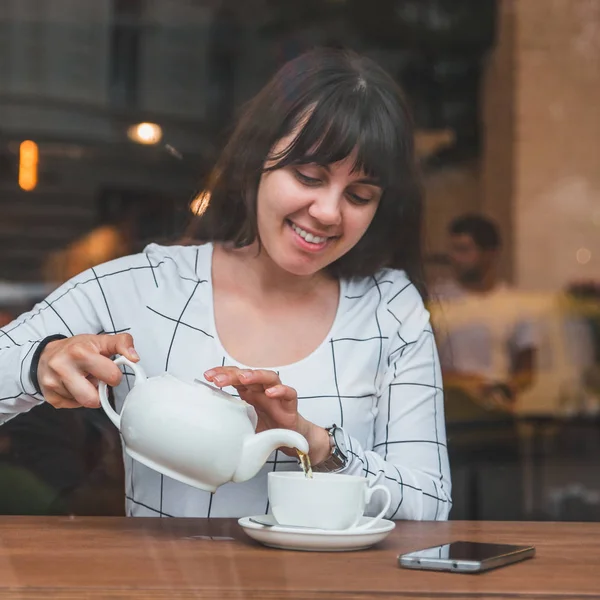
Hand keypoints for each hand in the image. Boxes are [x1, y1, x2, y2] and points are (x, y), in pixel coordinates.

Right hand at [37, 333, 138, 408]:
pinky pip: (73, 407)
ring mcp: (53, 384)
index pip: (111, 377)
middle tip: (97, 380)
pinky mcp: (49, 397)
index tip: (109, 370)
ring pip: (84, 404)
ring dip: (88, 394)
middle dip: (100, 392)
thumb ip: (122, 343)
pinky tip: (74, 386)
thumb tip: (134, 357)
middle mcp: (62, 368)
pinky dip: (77, 399)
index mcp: (80, 353)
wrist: (46, 354)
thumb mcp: (101, 340)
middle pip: (93, 399)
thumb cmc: (77, 348)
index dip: (114, 376)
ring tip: (83, 380)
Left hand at [204, 366, 330, 462]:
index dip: (222, 373)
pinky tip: (271, 393)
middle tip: (218, 379)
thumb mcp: (242, 427)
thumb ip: (229, 422)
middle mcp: (262, 390)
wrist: (289, 441)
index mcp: (249, 392)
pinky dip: (281, 390)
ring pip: (269, 377)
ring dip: (256, 375)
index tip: (207, 376)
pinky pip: (289, 393)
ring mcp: (277, 395)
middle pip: (248, 374)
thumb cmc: (266, 431)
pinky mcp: (290, 404)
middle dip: (232, 374)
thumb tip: (205, 427)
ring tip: (244, 378)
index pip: (235, 376)